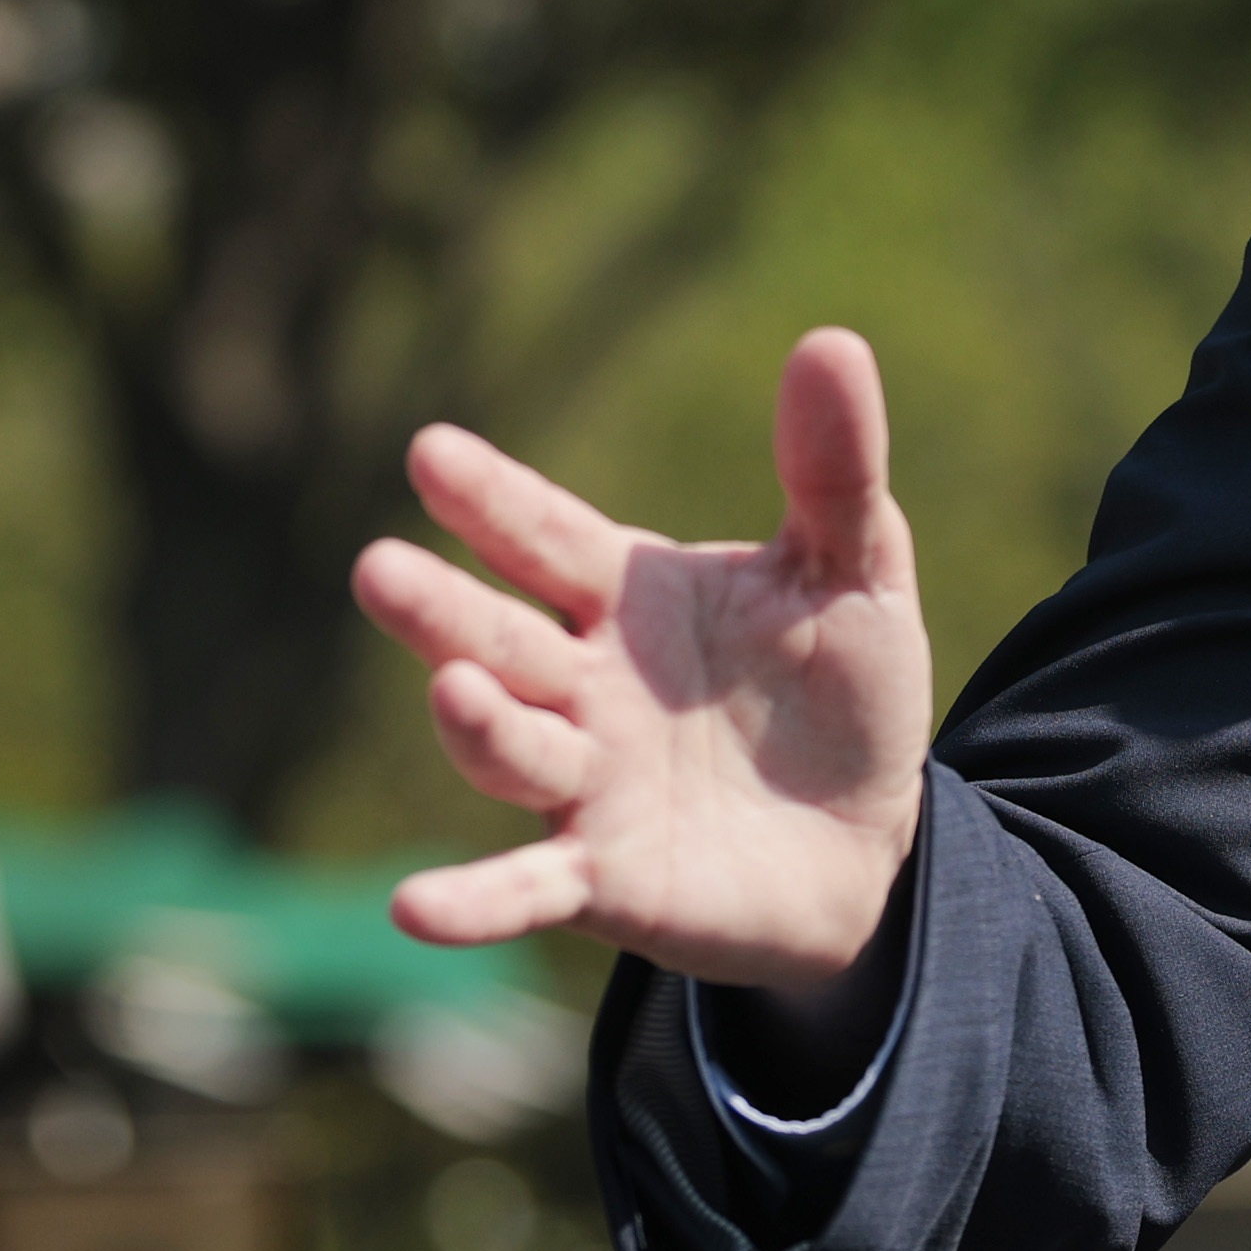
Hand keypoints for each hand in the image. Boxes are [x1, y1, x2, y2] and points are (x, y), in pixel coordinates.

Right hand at [356, 328, 933, 987]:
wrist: (871, 839)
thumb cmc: (841, 693)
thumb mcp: (853, 570)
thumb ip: (834, 470)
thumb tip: (831, 341)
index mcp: (629, 600)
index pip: (545, 537)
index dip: (491, 498)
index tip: (431, 451)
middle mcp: (583, 687)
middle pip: (498, 638)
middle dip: (440, 609)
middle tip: (378, 567)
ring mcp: (586, 784)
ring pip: (510, 749)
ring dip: (476, 726)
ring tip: (456, 690)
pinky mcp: (606, 880)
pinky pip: (526, 889)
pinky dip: (472, 902)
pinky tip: (414, 909)